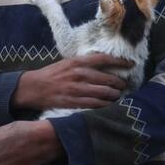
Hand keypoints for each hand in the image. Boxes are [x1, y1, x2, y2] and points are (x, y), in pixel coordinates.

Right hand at [12, 53, 132, 110]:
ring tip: (118, 96)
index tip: (131, 63)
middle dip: (119, 83)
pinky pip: (94, 105)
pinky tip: (108, 106)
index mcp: (78, 61)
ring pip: (103, 93)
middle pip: (107, 78)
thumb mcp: (67, 63)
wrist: (33, 88)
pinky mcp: (73, 102)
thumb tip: (102, 64)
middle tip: (124, 85)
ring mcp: (77, 89)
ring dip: (114, 96)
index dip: (120, 61)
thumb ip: (83, 63)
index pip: (104, 59)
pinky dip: (104, 105)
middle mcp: (79, 74)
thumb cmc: (51, 74)